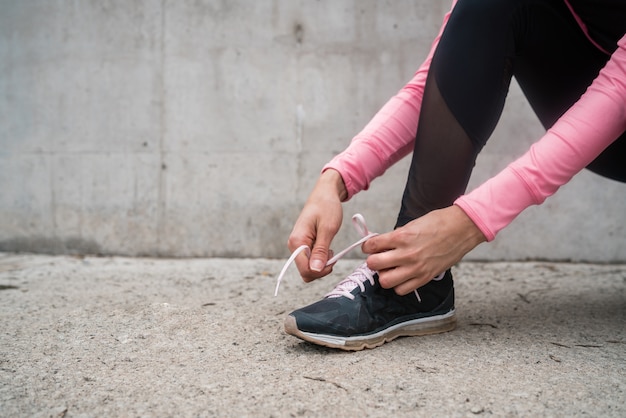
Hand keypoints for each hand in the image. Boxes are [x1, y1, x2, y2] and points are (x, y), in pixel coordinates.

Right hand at [287, 169, 346, 281]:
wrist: (325, 194)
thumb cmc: (327, 207)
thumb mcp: (328, 229)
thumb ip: (321, 250)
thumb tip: (315, 270)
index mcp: (297, 241)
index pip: (305, 270)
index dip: (320, 271)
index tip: (332, 260)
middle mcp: (294, 245)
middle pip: (306, 271)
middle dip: (321, 269)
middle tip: (333, 254)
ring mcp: (298, 246)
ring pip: (309, 267)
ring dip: (322, 264)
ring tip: (330, 249)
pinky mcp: (304, 245)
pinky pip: (311, 260)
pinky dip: (321, 259)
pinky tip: (327, 248)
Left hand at [362, 205, 485, 294]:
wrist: (462, 228)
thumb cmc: (438, 223)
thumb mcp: (412, 224)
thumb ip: (396, 236)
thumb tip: (382, 244)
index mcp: (401, 236)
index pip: (371, 245)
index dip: (367, 246)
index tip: (369, 247)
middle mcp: (406, 253)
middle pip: (373, 265)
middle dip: (372, 261)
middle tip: (378, 258)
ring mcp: (416, 268)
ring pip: (385, 281)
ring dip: (384, 275)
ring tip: (390, 269)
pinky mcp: (425, 277)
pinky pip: (402, 290)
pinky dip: (398, 285)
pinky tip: (402, 276)